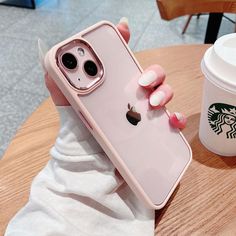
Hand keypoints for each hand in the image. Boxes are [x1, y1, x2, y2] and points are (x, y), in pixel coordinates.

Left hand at [45, 17, 185, 128]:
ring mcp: (144, 113)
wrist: (87, 158)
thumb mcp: (66, 102)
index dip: (127, 45)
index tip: (123, 31)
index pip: (127, 62)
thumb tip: (57, 54)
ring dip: (165, 94)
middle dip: (153, 73)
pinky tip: (172, 121)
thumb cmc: (78, 128)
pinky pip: (171, 123)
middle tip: (142, 82)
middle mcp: (134, 96)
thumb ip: (58, 80)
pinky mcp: (152, 132)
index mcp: (116, 86)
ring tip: (153, 104)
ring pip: (166, 94)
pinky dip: (177, 119)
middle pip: (153, 76)